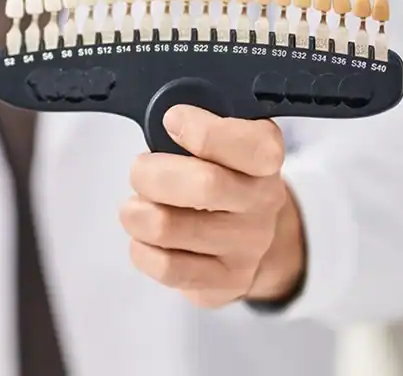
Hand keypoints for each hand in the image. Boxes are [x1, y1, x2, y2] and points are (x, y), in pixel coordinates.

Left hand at [120, 105, 305, 308]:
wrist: (248, 234)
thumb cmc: (219, 173)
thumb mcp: (217, 138)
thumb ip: (193, 125)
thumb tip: (163, 121)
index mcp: (266, 155)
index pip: (250, 146)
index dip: (204, 131)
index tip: (172, 121)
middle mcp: (264, 202)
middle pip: (205, 186)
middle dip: (152, 173)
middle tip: (140, 170)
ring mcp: (248, 247)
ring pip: (170, 228)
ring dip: (137, 213)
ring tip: (137, 207)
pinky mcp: (226, 282)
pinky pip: (167, 267)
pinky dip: (141, 248)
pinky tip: (145, 237)